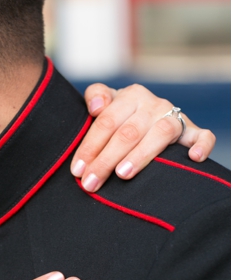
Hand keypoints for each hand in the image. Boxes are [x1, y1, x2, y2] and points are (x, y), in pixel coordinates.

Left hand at [72, 83, 216, 191]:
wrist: (147, 115)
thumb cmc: (119, 116)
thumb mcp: (105, 103)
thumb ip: (96, 96)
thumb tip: (96, 107)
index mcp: (130, 96)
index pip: (106, 122)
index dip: (89, 147)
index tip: (77, 171)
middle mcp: (154, 104)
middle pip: (128, 132)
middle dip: (106, 160)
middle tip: (91, 183)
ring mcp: (175, 117)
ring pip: (161, 134)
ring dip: (142, 154)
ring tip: (123, 174)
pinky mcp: (192, 131)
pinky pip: (202, 136)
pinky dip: (201, 145)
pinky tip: (193, 158)